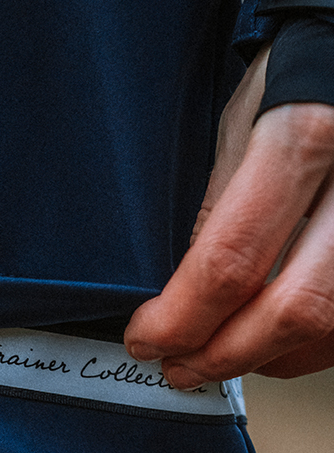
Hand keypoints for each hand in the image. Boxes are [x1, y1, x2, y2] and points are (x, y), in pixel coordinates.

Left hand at [125, 47, 333, 383]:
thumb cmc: (295, 79)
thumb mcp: (240, 129)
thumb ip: (216, 215)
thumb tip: (180, 300)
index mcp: (305, 139)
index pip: (230, 263)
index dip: (178, 320)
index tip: (144, 338)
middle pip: (294, 309)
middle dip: (222, 355)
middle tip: (177, 367)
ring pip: (332, 326)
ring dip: (266, 359)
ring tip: (216, 356)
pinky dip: (306, 345)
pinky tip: (267, 342)